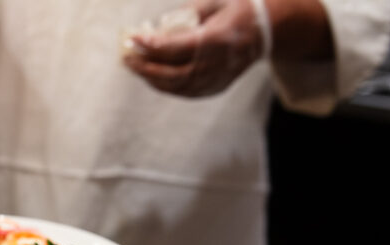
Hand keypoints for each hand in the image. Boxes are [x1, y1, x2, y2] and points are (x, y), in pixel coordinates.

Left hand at [124, 0, 267, 96]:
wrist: (263, 33)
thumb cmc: (235, 11)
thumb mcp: (214, 3)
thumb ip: (186, 15)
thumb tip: (155, 28)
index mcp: (216, 40)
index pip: (176, 48)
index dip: (152, 45)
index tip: (133, 38)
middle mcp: (215, 65)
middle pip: (172, 73)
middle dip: (145, 66)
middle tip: (126, 56)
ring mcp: (215, 80)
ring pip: (175, 86)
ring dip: (150, 78)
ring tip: (134, 65)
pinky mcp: (213, 88)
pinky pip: (183, 91)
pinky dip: (164, 85)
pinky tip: (150, 75)